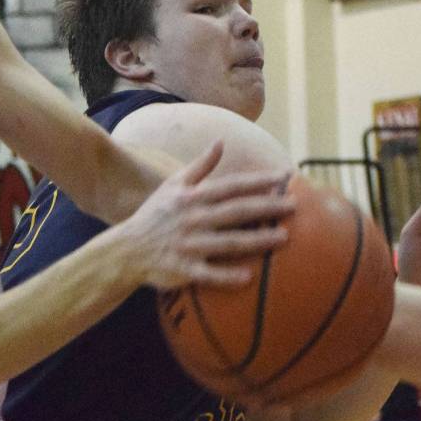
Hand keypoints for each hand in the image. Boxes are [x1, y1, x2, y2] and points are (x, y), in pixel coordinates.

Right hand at [116, 141, 293, 289]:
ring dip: (256, 240)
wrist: (126, 249)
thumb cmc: (154, 215)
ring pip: (228, 242)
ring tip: (283, 238)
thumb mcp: (173, 185)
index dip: (258, 181)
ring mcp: (189, 245)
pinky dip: (227, 276)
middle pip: (236, 212)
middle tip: (294, 206)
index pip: (231, 186)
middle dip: (266, 207)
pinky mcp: (184, 269)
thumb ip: (200, 166)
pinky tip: (248, 277)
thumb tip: (221, 142)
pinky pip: (208, 274)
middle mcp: (193, 219)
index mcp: (192, 197)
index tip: (284, 177)